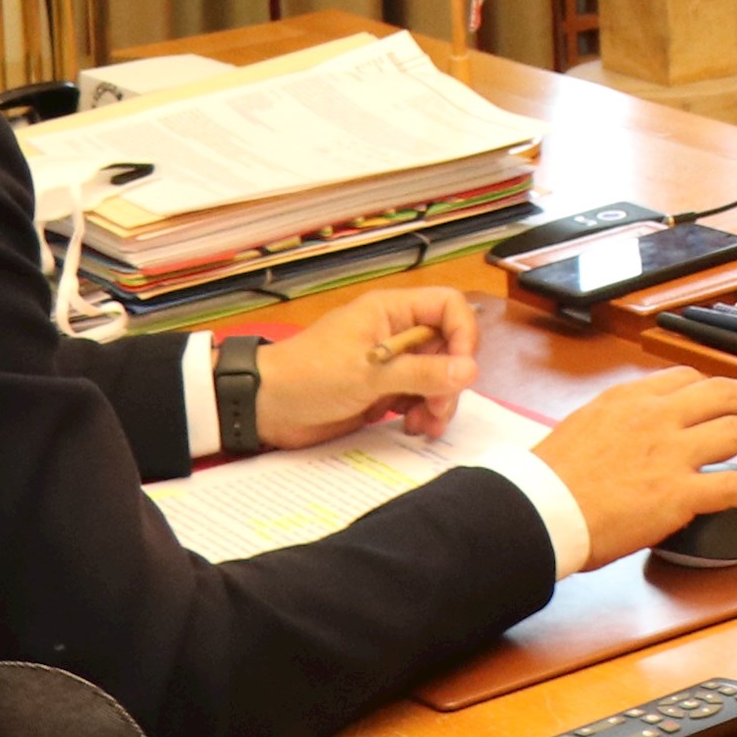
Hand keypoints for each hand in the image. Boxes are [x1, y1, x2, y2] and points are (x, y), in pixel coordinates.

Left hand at [253, 286, 482, 448]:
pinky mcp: (383, 390)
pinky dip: (422, 413)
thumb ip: (422, 372)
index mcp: (392, 311)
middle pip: (448, 346)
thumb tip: (471, 371)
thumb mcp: (369, 374)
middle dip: (450, 379)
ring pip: (437, 376)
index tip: (462, 369)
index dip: (463, 334)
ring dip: (439, 401)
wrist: (266, 407)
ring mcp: (390, 363)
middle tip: (438, 409)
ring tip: (426, 426)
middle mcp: (396, 332)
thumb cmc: (312, 376)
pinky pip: (418, 397)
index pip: (448, 307)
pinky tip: (414, 428)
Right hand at [532, 372, 736, 569]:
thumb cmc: (548, 481)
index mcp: (629, 400)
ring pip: (736, 431)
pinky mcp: (679, 493)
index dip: (715, 387)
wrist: (538, 509)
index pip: (684, 380)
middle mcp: (656, 417)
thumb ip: (614, 424)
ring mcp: (671, 454)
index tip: (728, 394)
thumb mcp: (580, 429)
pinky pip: (736, 485)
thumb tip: (628, 435)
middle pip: (721, 395)